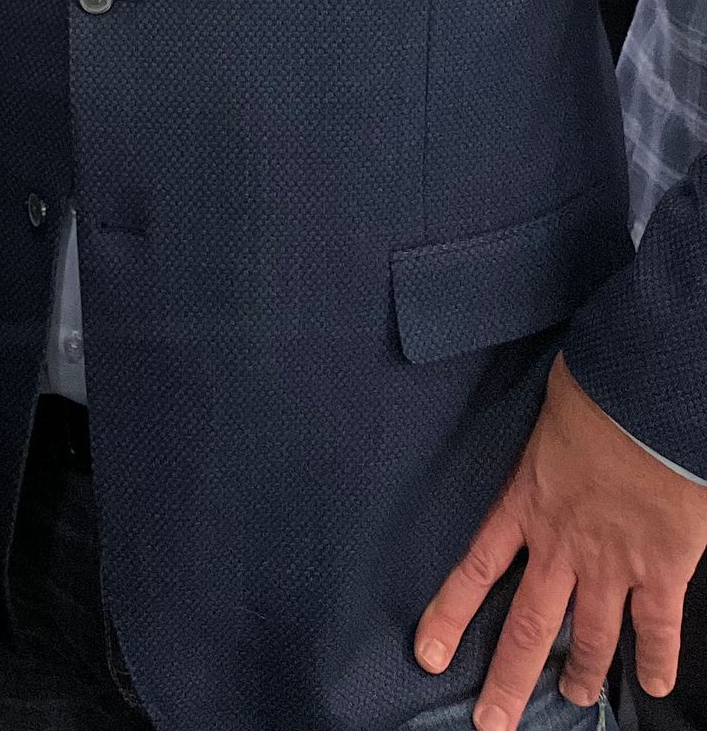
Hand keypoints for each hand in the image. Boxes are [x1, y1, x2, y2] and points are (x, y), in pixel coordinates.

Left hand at [416, 354, 706, 727]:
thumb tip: (545, 440)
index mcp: (525, 504)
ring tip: (573, 697)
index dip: (451, 615)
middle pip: (527, 626)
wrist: (644, 398)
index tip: (428, 656)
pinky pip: (656, 628)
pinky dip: (656, 660)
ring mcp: (611, 562)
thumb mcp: (543, 416)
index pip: (475, 569)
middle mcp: (561, 544)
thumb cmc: (592, 391)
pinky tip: (654, 685)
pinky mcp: (660, 568)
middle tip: (490, 724)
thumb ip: (539, 449)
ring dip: (581, 673)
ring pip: (590, 637)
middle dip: (508, 681)